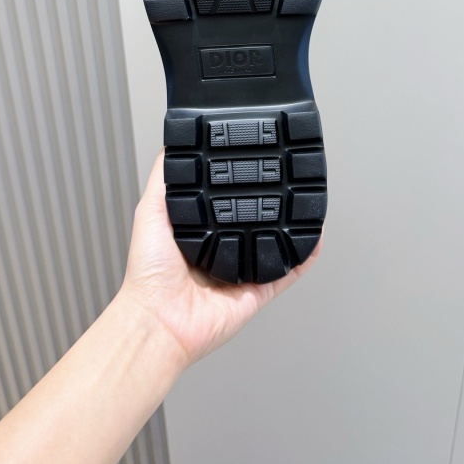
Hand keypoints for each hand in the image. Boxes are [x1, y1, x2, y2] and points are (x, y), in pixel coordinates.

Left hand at [120, 149, 321, 367]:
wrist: (161, 320)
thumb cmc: (148, 272)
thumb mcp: (151, 211)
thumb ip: (163, 178)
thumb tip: (171, 143)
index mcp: (197, 231)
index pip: (224, 200)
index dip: (237, 182)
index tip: (251, 159)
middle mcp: (220, 249)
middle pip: (252, 219)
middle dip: (268, 201)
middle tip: (283, 177)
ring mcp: (241, 271)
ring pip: (273, 243)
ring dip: (289, 226)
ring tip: (303, 202)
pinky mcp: (258, 291)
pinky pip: (287, 272)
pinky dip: (304, 257)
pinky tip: (314, 237)